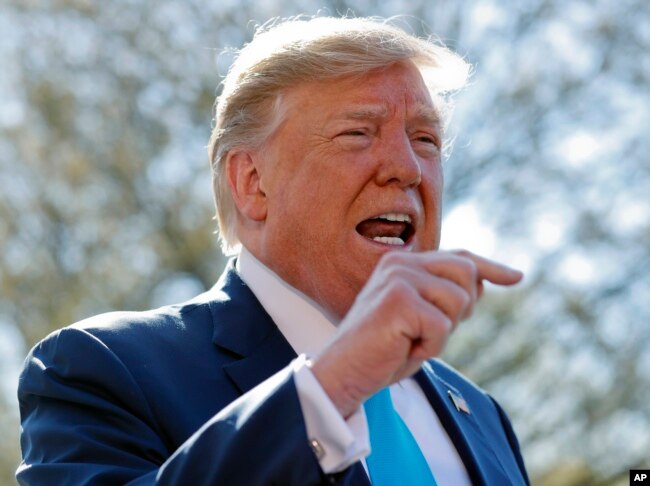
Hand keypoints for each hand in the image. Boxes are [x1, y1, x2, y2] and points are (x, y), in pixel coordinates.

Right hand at [310, 249, 522, 417]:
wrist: (345, 372)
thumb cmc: (382, 350)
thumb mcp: (420, 320)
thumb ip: (445, 297)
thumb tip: (483, 282)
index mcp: (402, 263)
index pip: (457, 257)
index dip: (490, 268)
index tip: (516, 277)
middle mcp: (400, 263)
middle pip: (465, 273)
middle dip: (461, 308)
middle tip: (429, 331)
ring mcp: (398, 279)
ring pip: (457, 301)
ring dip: (441, 333)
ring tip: (411, 341)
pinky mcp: (399, 301)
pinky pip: (442, 327)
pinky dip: (429, 348)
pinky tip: (404, 350)